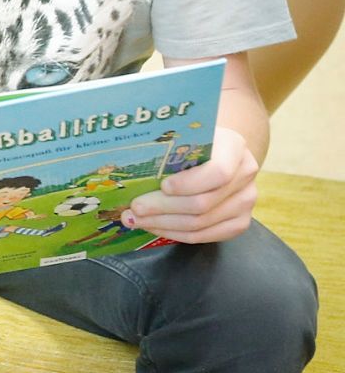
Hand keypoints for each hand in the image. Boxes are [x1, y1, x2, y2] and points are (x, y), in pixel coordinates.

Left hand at [127, 126, 257, 243]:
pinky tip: (153, 226)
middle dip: (162, 207)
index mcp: (234, 147)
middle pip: (203, 202)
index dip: (189, 183)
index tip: (163, 186)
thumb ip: (167, 147)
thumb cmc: (192, 141)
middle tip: (134, 207)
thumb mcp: (183, 135)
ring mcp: (246, 202)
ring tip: (135, 219)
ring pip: (201, 223)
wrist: (217, 153)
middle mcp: (246, 175)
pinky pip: (205, 236)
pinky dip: (175, 234)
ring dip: (163, 224)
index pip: (217, 172)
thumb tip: (126, 161)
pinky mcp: (239, 223)